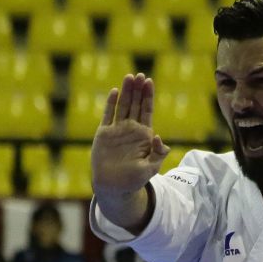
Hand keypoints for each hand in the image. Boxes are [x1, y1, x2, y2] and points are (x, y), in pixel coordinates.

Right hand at [92, 74, 169, 195]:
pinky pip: (108, 115)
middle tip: (140, 75)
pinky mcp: (104, 134)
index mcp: (144, 135)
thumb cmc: (134, 179)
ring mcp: (117, 130)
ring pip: (122, 106)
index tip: (149, 82)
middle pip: (135, 104)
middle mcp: (131, 129)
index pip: (147, 111)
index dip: (148, 96)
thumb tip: (158, 138)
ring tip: (129, 76)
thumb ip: (157, 154)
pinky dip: (111, 103)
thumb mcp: (151, 168)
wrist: (114, 186)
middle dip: (138, 90)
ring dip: (126, 91)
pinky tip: (115, 91)